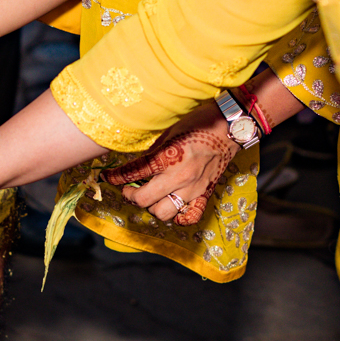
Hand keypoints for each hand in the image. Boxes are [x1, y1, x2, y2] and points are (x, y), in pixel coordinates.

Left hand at [104, 102, 239, 224]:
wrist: (231, 127)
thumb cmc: (199, 124)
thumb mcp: (169, 132)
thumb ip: (152, 151)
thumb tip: (135, 162)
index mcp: (168, 158)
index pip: (133, 172)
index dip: (116, 177)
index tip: (108, 177)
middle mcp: (180, 177)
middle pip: (144, 200)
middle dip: (130, 195)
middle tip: (128, 189)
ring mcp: (193, 189)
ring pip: (163, 213)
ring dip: (152, 207)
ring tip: (150, 197)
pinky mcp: (205, 194)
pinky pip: (189, 217)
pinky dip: (177, 217)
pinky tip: (171, 207)